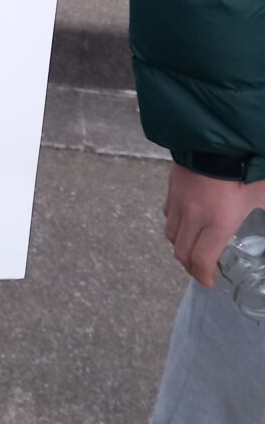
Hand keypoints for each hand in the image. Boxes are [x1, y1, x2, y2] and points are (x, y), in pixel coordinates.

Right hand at [164, 163, 264, 286]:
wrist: (216, 142)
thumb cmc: (244, 171)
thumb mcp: (263, 197)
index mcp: (217, 223)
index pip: (200, 259)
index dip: (202, 275)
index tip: (209, 281)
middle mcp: (193, 217)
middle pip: (181, 252)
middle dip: (190, 266)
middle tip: (201, 269)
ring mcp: (179, 203)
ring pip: (171, 235)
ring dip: (181, 246)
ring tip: (193, 246)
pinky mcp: (171, 189)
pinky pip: (168, 214)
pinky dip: (176, 224)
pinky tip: (186, 220)